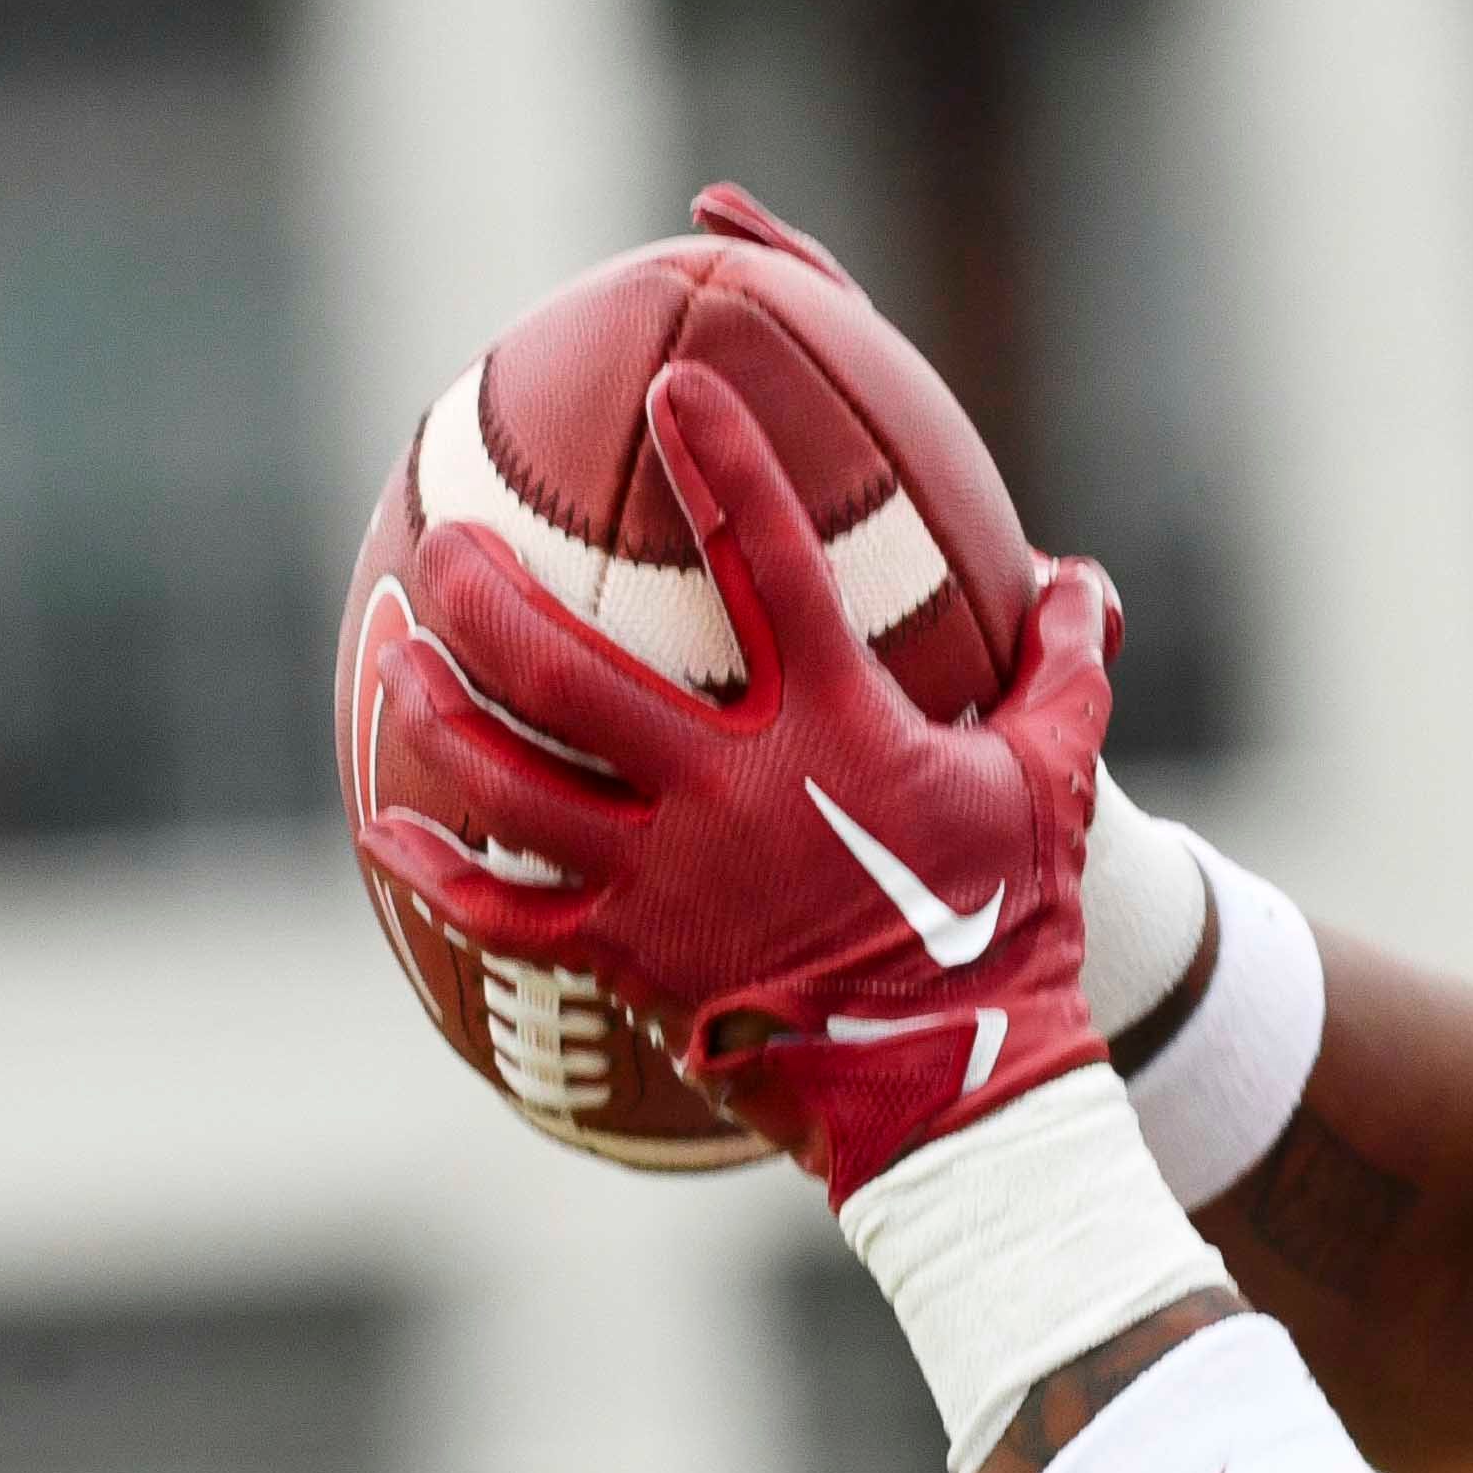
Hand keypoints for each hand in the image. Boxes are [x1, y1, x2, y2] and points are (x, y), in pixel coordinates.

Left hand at [355, 360, 1115, 1202]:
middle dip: (485, 596)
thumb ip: (1064, 674)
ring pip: (513, 779)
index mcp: (838, 732)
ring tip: (401, 654)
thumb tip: (1085, 580)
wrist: (956, 1084)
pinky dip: (437, 867)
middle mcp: (734, 793)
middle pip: (568, 672)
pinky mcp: (635, 956)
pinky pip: (504, 910)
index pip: (772, 566)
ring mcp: (671, 878)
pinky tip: (387, 825)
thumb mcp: (1052, 788)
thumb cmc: (1007, 926)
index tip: (680, 388)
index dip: (727, 467)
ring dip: (441, 710)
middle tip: (444, 543)